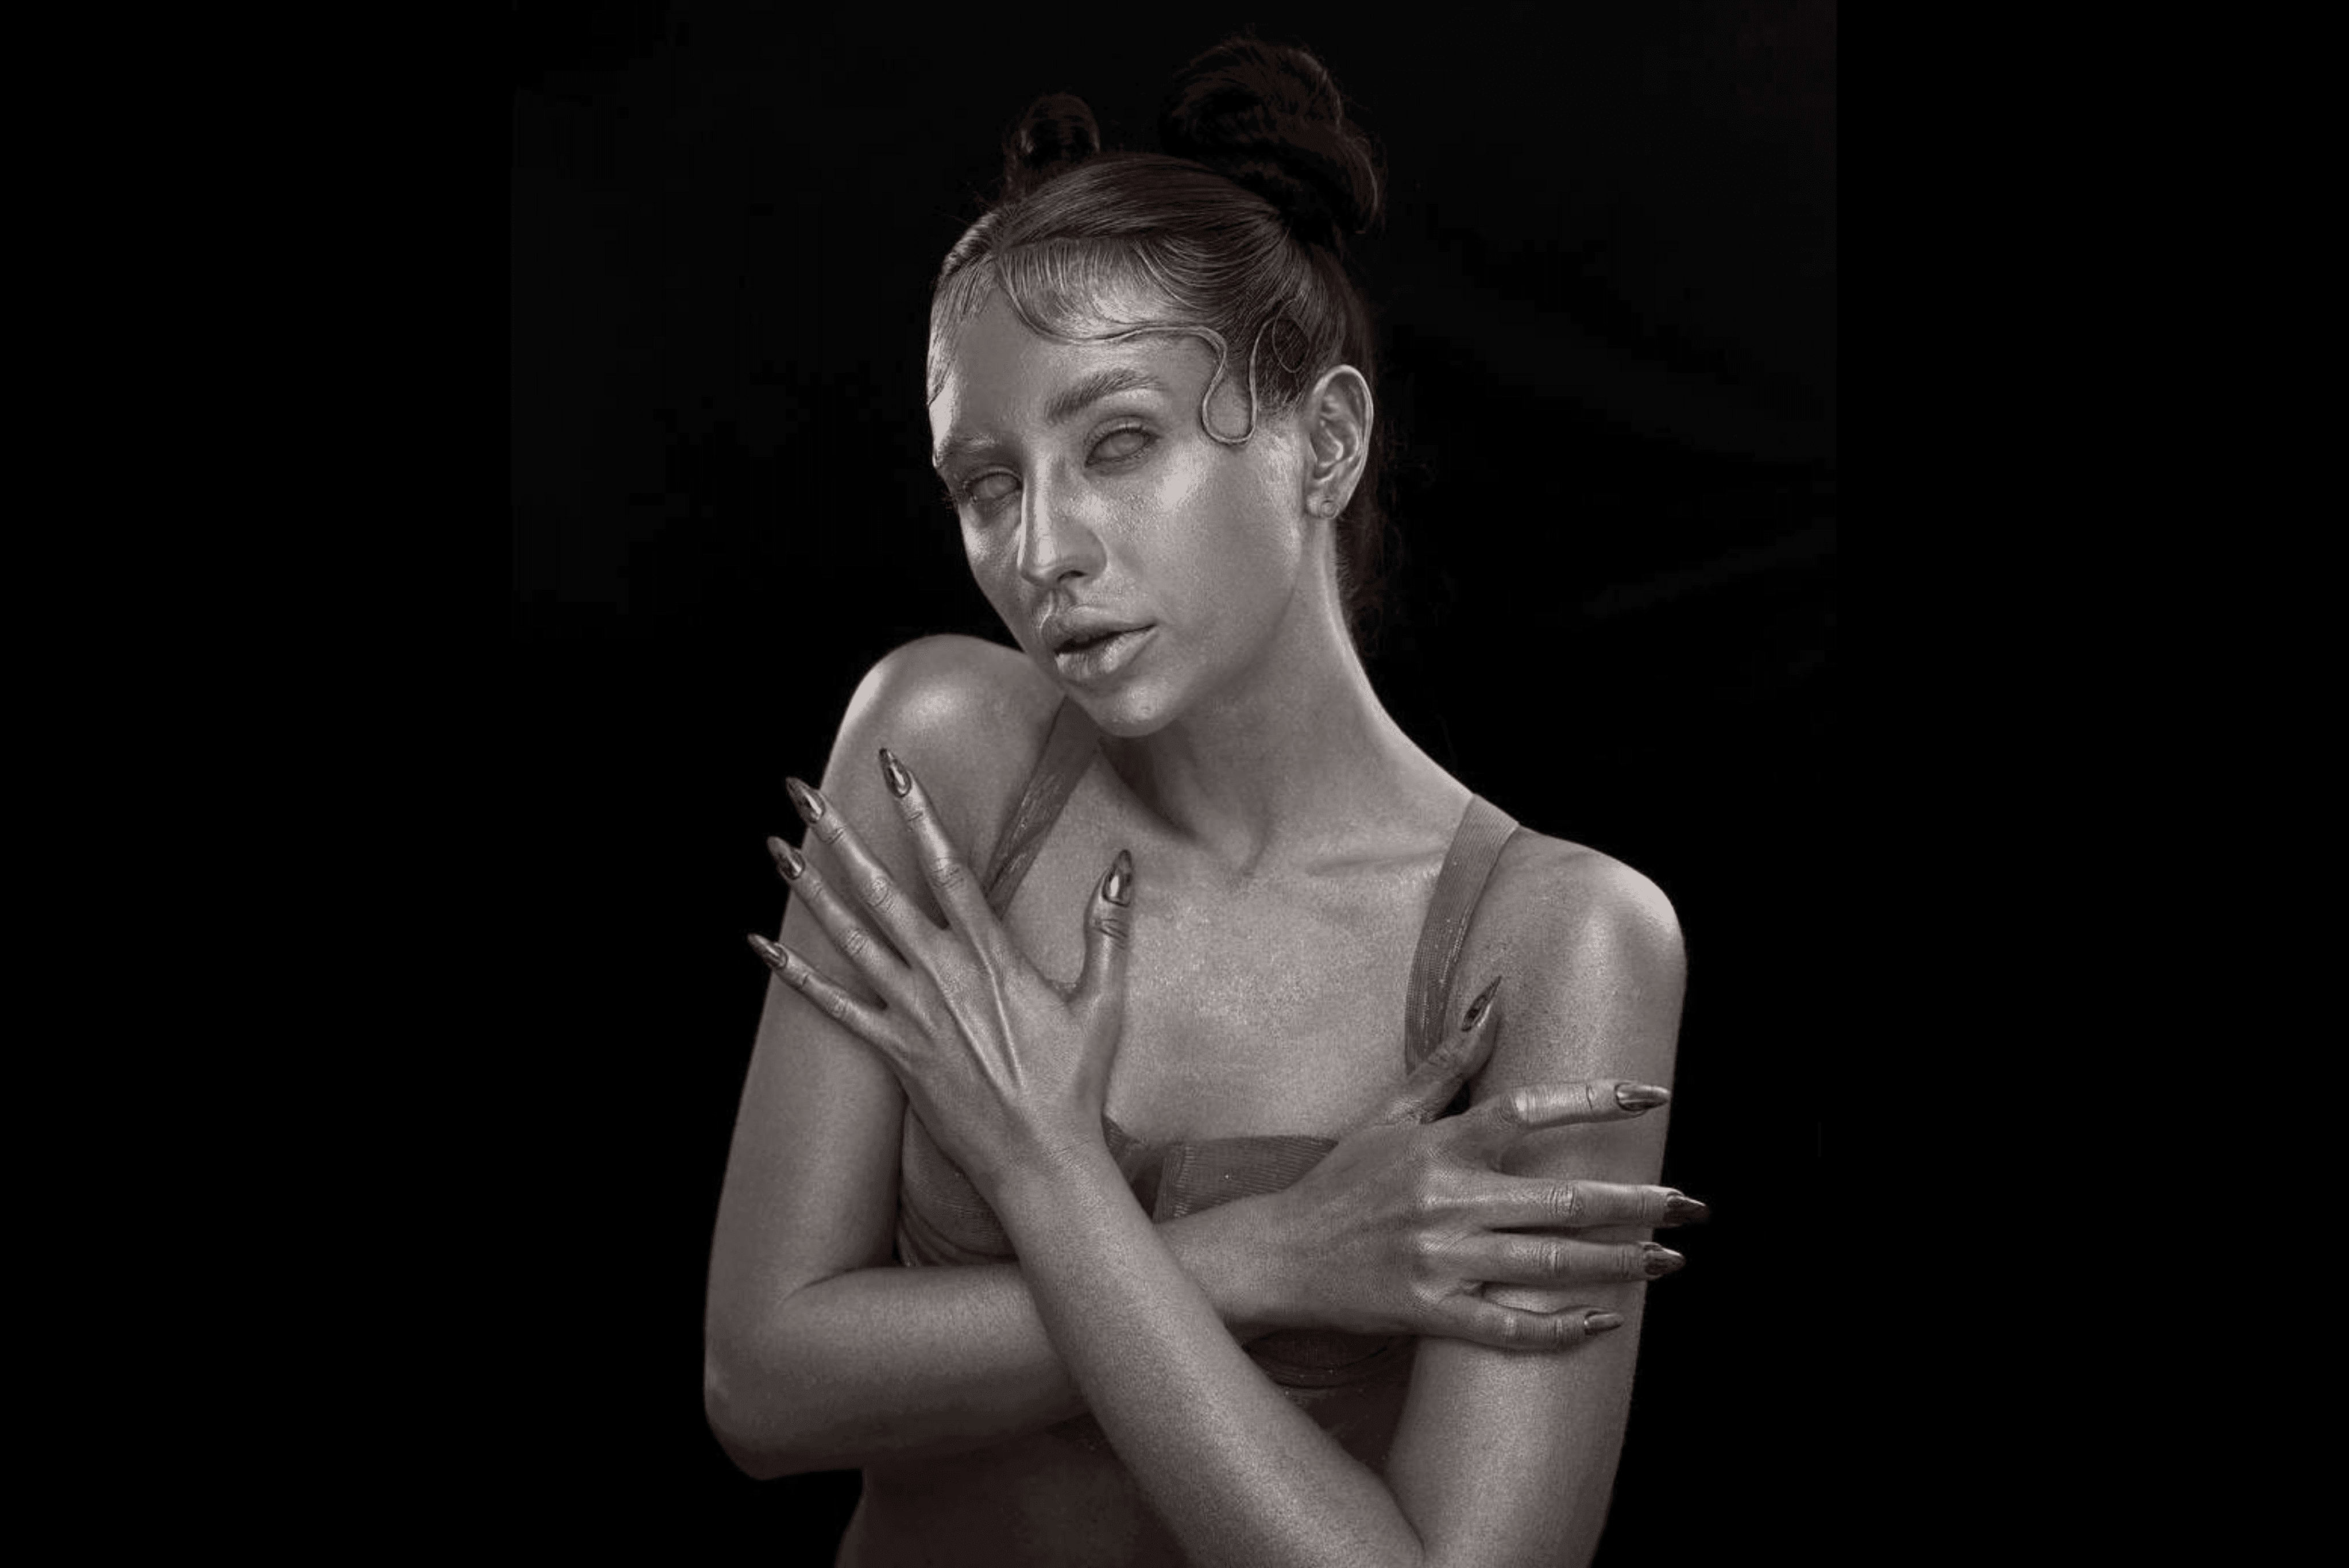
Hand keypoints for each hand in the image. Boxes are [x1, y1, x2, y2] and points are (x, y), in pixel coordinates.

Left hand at [747, 749, 1132, 1193]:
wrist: (1039, 1159)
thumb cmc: (1074, 1082)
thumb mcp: (1102, 1002)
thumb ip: (1108, 929)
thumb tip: (1122, 866)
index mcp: (991, 956)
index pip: (949, 867)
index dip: (920, 813)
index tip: (894, 770)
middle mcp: (942, 975)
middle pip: (880, 890)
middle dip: (838, 836)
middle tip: (801, 793)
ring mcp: (911, 1013)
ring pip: (848, 937)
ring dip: (809, 890)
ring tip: (777, 848)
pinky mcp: (893, 1051)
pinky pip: (832, 1007)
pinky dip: (794, 975)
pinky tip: (760, 946)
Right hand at [1261, 979, 1703, 1349]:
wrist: (1277, 1255)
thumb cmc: (1340, 1182)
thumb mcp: (1388, 1114)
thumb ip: (1448, 1062)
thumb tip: (1497, 1000)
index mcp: (1440, 1146)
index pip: (1527, 1110)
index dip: (1593, 1100)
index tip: (1651, 1097)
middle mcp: (1446, 1201)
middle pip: (1560, 1200)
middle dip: (1635, 1203)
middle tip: (1692, 1205)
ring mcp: (1440, 1261)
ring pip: (1548, 1266)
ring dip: (1616, 1265)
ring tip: (1668, 1262)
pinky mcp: (1429, 1312)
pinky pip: (1506, 1327)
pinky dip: (1556, 1329)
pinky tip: (1602, 1322)